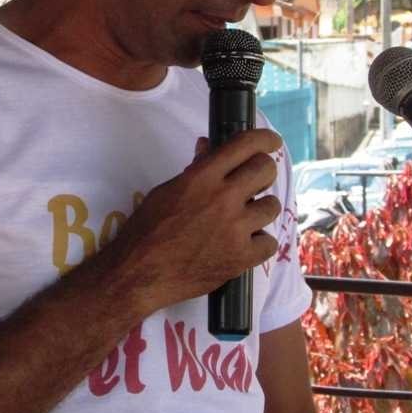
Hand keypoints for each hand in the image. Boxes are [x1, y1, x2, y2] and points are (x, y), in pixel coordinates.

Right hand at [110, 128, 282, 313]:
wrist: (139, 273)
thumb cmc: (147, 229)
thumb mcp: (166, 191)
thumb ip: (195, 170)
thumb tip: (209, 147)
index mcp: (203, 177)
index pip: (245, 145)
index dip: (265, 138)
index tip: (271, 141)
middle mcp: (223, 198)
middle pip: (265, 170)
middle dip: (262, 173)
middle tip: (253, 184)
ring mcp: (235, 229)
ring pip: (272, 206)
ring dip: (260, 210)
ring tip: (244, 219)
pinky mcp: (241, 258)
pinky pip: (270, 242)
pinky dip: (259, 243)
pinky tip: (243, 244)